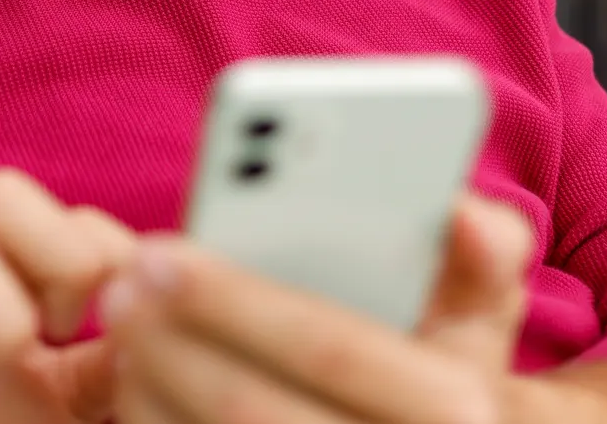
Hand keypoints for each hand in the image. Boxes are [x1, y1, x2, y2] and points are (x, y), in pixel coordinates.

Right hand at [0, 168, 135, 423]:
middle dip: (54, 252)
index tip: (117, 313)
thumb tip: (155, 301)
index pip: (54, 202)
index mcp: (6, 283)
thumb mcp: (78, 402)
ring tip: (11, 371)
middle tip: (62, 330)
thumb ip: (114, 354)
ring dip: (0, 309)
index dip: (100, 243)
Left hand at [98, 193, 606, 423]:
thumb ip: (478, 260)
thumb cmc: (464, 397)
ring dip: (152, 393)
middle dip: (174, 345)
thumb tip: (457, 204)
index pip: (331, 346)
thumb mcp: (487, 332)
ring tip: (119, 333)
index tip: (161, 250)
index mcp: (455, 408)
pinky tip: (135, 392)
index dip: (237, 300)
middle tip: (120, 288)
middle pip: (256, 412)